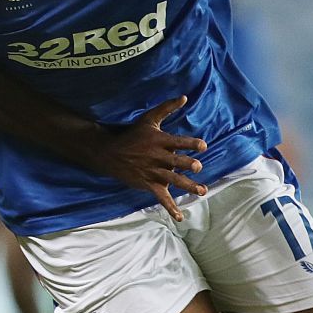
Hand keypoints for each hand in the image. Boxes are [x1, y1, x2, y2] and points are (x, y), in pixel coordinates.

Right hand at [96, 96, 207, 221]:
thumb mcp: (149, 119)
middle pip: (175, 162)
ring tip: (202, 191)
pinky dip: (170, 208)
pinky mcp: (148, 184)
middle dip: (186, 165)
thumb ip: (167, 108)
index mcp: (159, 141)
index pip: (178, 142)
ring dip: (187, 186)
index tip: (203, 146)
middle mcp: (157, 157)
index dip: (190, 144)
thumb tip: (185, 96)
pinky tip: (180, 216)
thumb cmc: (132, 134)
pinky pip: (161, 198)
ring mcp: (153, 172)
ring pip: (173, 180)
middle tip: (197, 167)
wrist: (110, 154)